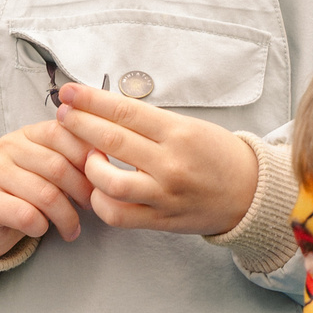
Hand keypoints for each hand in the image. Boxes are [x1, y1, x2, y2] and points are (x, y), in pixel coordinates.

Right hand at [0, 120, 94, 258]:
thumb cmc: (28, 193)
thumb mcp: (51, 169)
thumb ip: (73, 159)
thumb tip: (104, 162)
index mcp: (28, 133)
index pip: (63, 134)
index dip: (87, 159)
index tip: (100, 180)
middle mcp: (7, 147)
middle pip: (57, 167)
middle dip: (82, 192)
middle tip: (91, 208)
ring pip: (45, 194)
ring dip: (66, 217)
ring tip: (71, 229)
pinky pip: (25, 215)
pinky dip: (41, 227)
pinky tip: (43, 230)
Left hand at [51, 83, 257, 235]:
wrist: (249, 193)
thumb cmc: (217, 155)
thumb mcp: (190, 126)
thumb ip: (150, 123)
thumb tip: (106, 111)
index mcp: (178, 133)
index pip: (125, 111)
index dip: (92, 100)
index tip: (70, 92)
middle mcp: (170, 163)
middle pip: (111, 140)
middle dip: (79, 124)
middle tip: (62, 113)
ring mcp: (163, 195)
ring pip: (109, 182)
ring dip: (87, 165)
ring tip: (84, 154)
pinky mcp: (160, 220)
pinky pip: (117, 215)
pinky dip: (100, 201)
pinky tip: (97, 188)